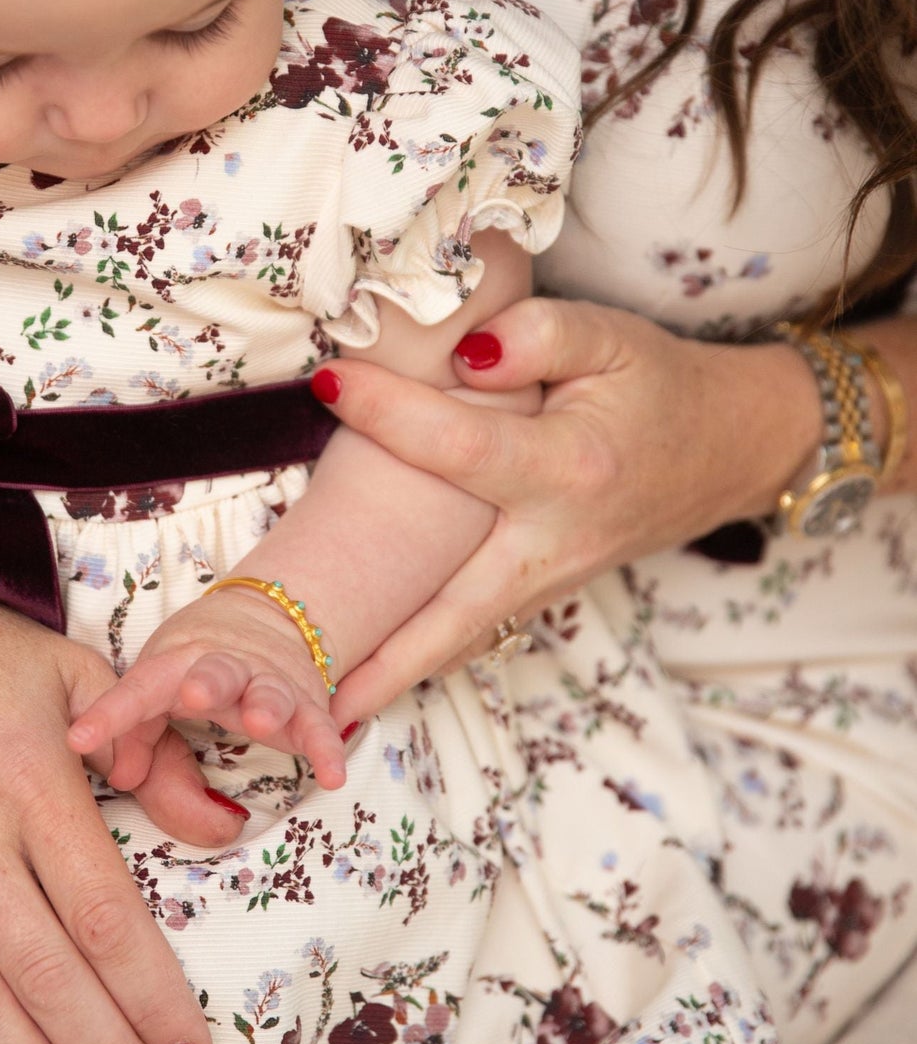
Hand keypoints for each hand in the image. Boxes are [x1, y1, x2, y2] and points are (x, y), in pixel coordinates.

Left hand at [68, 586, 347, 791]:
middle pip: (214, 672)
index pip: (138, 688)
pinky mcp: (306, 702)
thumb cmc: (196, 662)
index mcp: (177, 661)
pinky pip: (319, 726)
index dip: (109, 714)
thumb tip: (121, 777)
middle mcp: (223, 666)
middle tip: (193, 696)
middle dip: (205, 684)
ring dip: (265, 704)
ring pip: (268, 690)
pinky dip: (327, 747)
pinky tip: (330, 775)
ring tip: (261, 721)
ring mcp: (267, 683)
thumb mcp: (158, 686)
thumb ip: (136, 733)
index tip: (78, 740)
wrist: (268, 613)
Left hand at [314, 296, 818, 720]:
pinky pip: (483, 626)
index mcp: (568, 468)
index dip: (385, 410)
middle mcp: (558, 539)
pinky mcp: (550, 588)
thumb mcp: (609, 337)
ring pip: (468, 634)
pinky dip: (432, 653)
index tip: (325, 382)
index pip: (454, 444)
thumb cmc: (658, 383)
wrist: (732, 444)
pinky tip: (379, 670)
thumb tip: (465, 357)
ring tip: (328, 708)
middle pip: (457, 608)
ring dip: (400, 673)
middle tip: (311, 687)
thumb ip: (538, 335)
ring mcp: (556, 578)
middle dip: (386, 654)